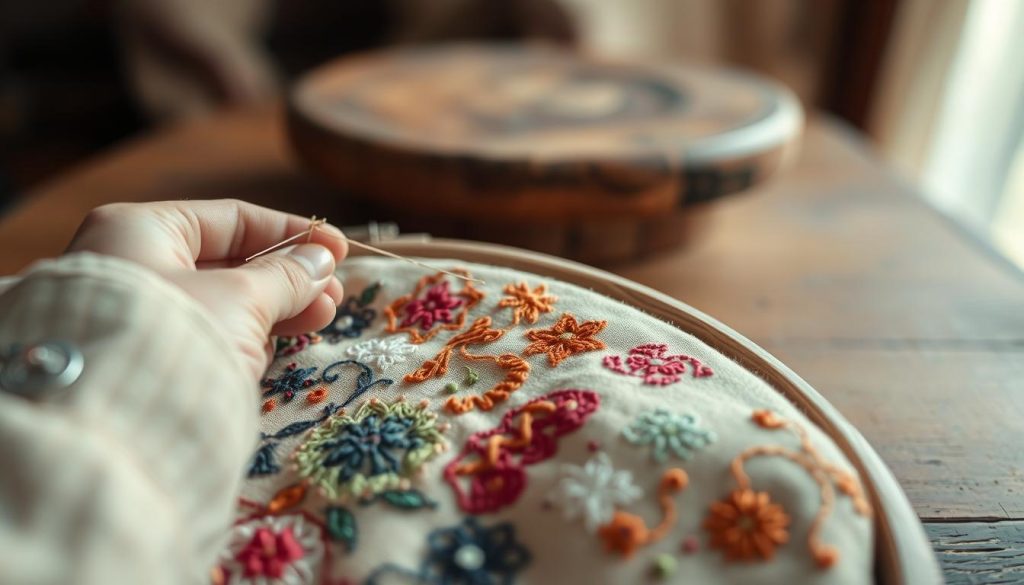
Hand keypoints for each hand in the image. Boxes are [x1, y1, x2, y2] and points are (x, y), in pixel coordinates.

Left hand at [66, 200, 347, 377]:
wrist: (115, 425)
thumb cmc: (175, 337)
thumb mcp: (241, 298)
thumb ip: (285, 276)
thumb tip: (320, 262)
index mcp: (140, 231)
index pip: (230, 219)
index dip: (291, 232)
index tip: (337, 248)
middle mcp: (131, 265)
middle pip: (229, 262)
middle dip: (288, 277)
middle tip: (333, 293)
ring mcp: (139, 313)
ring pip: (223, 302)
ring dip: (276, 308)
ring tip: (322, 317)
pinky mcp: (149, 355)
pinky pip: (208, 335)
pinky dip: (245, 337)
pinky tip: (278, 348)